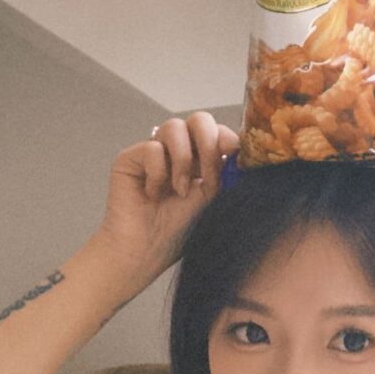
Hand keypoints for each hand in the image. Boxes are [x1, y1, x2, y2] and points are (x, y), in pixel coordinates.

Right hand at [94, 112, 239, 285]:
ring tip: (180, 191)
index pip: (218, 133)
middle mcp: (177, 152)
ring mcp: (153, 152)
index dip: (228, 140)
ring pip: (174, 127)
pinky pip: (152, 148)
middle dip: (209, 144)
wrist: (145, 253)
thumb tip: (244, 155)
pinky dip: (158, 174)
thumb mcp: (213, 201)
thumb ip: (227, 176)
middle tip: (209, 176)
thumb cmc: (179, 233)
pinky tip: (154, 195)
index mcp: (201, 160)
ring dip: (183, 160)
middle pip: (199, 120)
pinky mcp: (129, 158)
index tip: (235, 159)